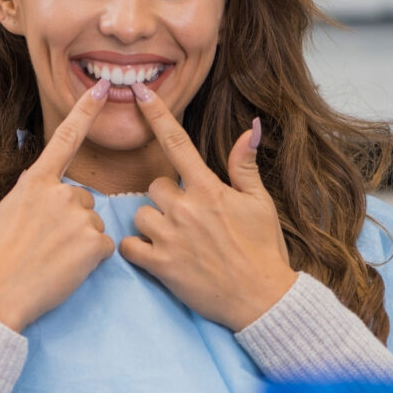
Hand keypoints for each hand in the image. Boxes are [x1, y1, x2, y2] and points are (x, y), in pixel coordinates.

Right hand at [0, 78, 116, 332]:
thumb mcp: (5, 213)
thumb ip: (31, 196)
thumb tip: (43, 193)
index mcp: (35, 182)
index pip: (65, 138)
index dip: (85, 111)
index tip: (102, 89)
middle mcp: (60, 192)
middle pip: (82, 200)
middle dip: (71, 221)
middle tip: (46, 245)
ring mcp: (79, 217)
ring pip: (92, 224)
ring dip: (80, 242)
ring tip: (52, 259)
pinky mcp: (94, 243)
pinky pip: (103, 247)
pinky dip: (90, 260)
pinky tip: (66, 269)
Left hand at [118, 83, 296, 331]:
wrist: (261, 299)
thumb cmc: (264, 250)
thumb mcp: (260, 203)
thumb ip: (244, 165)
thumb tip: (250, 128)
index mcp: (210, 189)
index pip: (177, 142)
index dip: (157, 114)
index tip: (140, 93)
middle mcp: (187, 208)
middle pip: (154, 186)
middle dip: (166, 199)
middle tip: (188, 220)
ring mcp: (171, 236)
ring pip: (140, 215)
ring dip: (153, 225)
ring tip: (177, 241)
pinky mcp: (160, 265)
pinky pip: (129, 245)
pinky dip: (137, 249)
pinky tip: (156, 255)